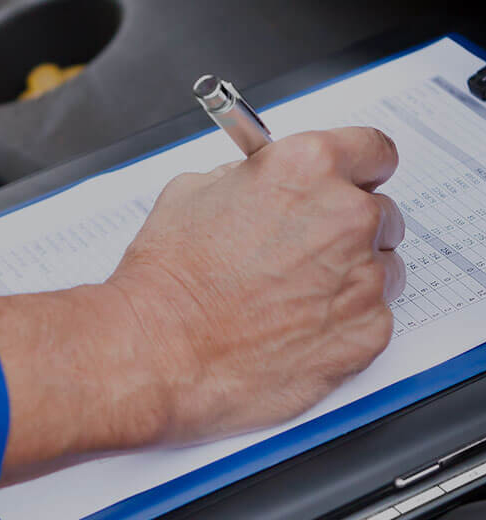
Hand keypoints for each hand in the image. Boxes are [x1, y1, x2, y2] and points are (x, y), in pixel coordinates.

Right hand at [0, 127, 404, 481]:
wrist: (155, 351)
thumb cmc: (165, 281)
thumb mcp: (192, 194)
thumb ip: (250, 179)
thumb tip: (266, 184)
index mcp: (309, 168)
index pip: (373, 151)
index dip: (355, 172)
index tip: (347, 186)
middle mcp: (346, 217)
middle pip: (379, 213)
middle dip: (345, 231)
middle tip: (301, 256)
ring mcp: (362, 279)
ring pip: (381, 270)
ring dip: (347, 280)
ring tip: (289, 301)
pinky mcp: (365, 334)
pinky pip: (371, 321)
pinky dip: (340, 327)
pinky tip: (292, 332)